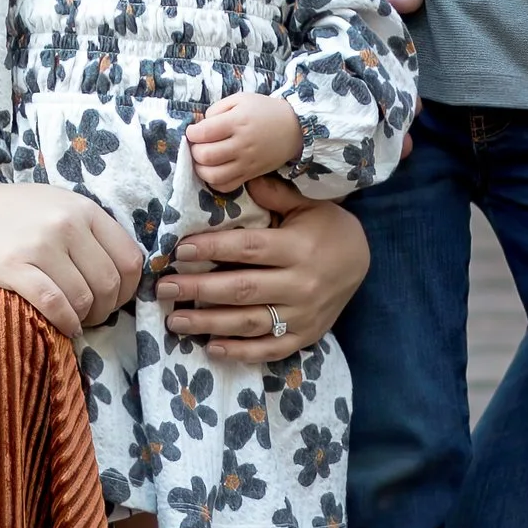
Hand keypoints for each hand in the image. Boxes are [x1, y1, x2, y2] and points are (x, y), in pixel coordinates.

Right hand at [0, 181, 144, 337]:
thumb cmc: (4, 211)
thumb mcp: (54, 203)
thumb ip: (87, 228)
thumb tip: (120, 269)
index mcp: (83, 208)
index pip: (130, 258)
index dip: (129, 289)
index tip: (115, 300)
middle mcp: (66, 224)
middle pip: (110, 283)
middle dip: (106, 309)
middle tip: (92, 316)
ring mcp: (39, 245)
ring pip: (84, 298)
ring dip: (85, 318)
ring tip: (76, 320)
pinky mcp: (13, 267)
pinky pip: (54, 305)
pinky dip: (65, 323)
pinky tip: (64, 327)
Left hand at [163, 183, 369, 361]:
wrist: (363, 261)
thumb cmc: (327, 228)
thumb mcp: (308, 205)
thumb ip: (274, 194)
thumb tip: (239, 176)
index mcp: (297, 248)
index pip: (247, 249)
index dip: (212, 248)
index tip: (179, 250)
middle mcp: (300, 284)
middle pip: (241, 289)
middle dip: (198, 290)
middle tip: (164, 289)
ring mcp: (302, 315)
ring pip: (249, 322)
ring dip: (208, 323)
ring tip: (174, 321)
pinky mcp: (304, 336)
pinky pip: (269, 348)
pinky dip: (240, 352)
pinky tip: (211, 347)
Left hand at [188, 92, 305, 192]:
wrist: (294, 127)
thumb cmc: (264, 110)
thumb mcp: (240, 99)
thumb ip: (217, 109)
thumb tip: (200, 126)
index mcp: (237, 122)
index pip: (204, 133)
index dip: (192, 133)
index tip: (193, 131)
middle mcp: (241, 145)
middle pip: (205, 156)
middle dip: (194, 150)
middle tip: (198, 145)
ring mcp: (246, 163)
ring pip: (213, 175)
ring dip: (201, 169)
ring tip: (202, 160)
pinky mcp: (251, 174)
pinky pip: (227, 187)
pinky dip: (214, 182)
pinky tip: (214, 171)